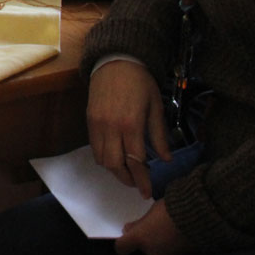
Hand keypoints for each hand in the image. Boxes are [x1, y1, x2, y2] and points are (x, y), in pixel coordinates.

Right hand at [88, 59, 173, 197]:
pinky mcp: (89, 120)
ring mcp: (97, 124)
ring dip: (113, 169)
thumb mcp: (156, 107)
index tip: (147, 192)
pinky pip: (94, 146)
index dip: (142, 180)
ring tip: (126, 171)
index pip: (135, 162)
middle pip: (114, 165)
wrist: (116, 61)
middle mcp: (111, 127)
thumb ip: (159, 135)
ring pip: (101, 158)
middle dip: (126, 179)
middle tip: (137, 183)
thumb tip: (165, 159)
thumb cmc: (140, 83)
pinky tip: (115, 155)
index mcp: (131, 125)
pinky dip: (103, 157)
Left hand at [116, 200, 185, 254]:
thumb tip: (127, 229)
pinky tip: (173, 234)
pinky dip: (167, 246)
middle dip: (143, 240)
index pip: (121, 248)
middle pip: (140, 249)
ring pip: (154, 251)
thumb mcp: (150, 211)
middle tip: (150, 227)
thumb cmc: (170, 209)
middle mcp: (150, 251)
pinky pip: (166, 252)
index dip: (123, 242)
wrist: (197, 216)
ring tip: (164, 229)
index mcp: (139, 238)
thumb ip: (138, 223)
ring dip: (155, 243)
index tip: (127, 235)